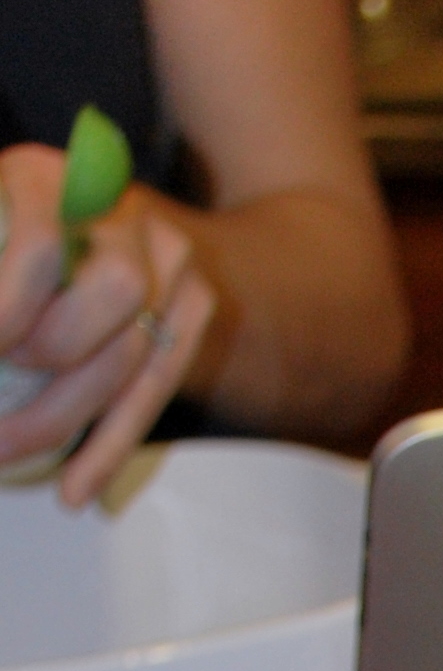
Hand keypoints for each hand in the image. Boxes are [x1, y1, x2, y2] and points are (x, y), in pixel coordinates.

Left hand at [0, 145, 219, 507]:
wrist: (128, 226)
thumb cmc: (25, 236)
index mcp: (52, 178)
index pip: (42, 247)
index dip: (9, 310)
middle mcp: (125, 213)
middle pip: (115, 296)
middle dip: (51, 357)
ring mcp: (173, 262)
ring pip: (134, 358)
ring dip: (63, 420)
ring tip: (6, 453)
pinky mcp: (196, 310)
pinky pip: (154, 392)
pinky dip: (107, 448)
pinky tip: (74, 491)